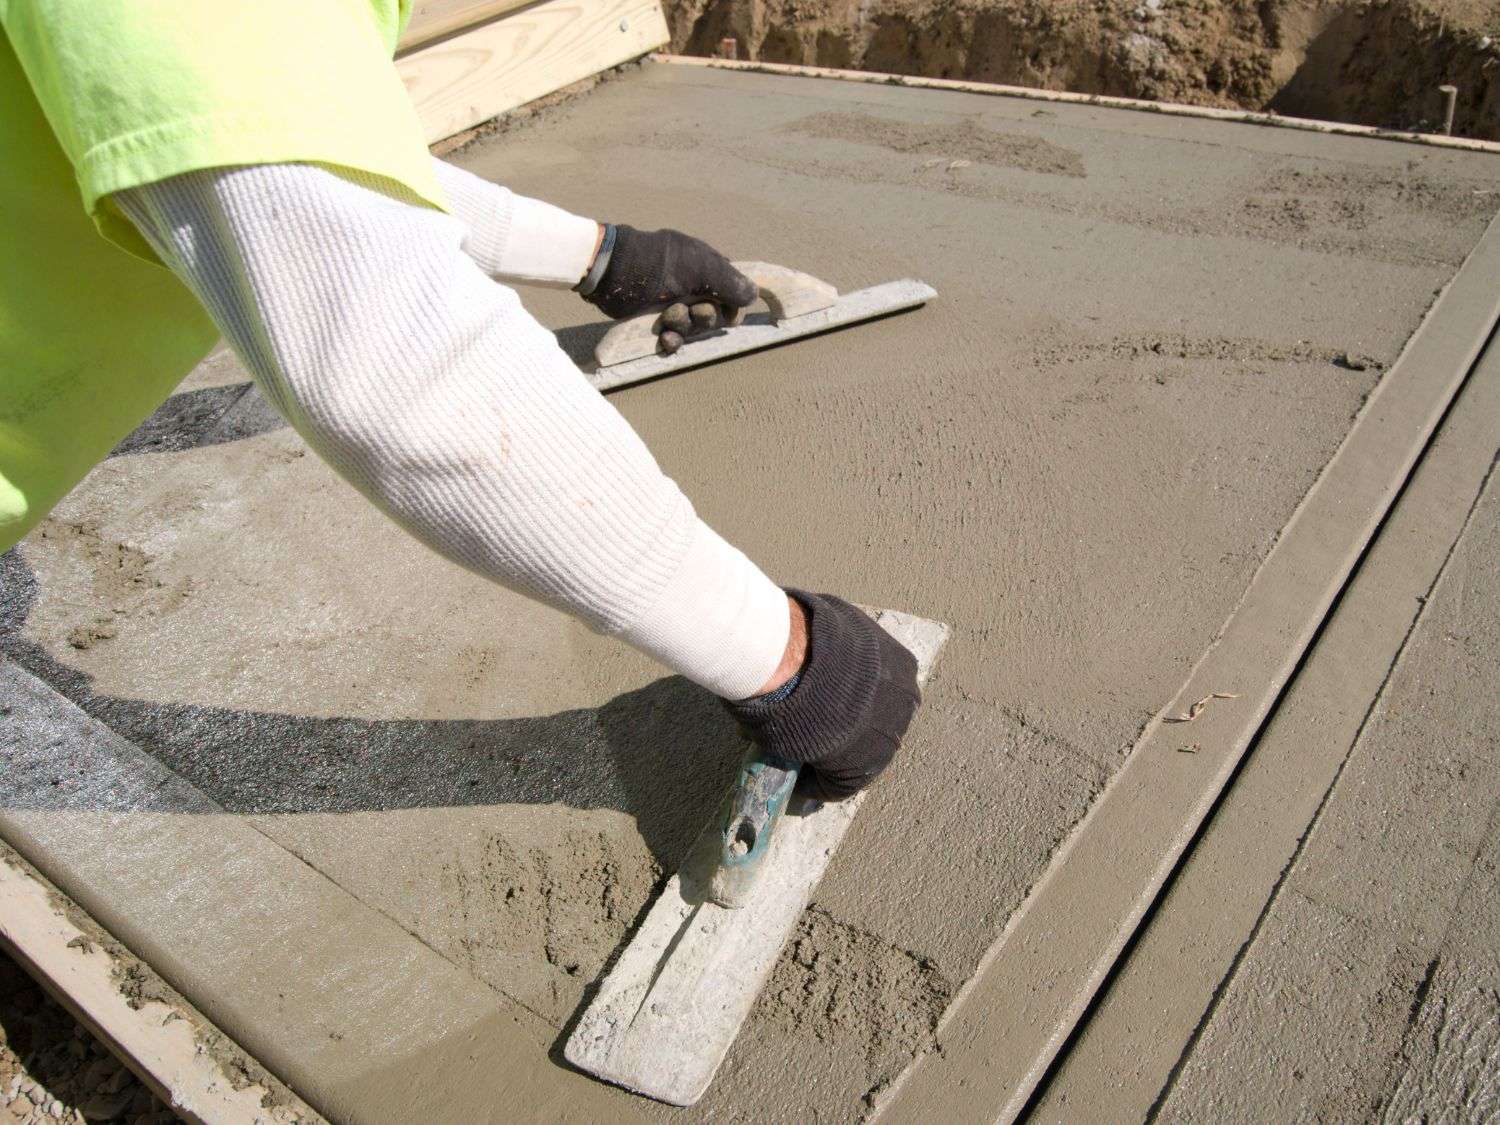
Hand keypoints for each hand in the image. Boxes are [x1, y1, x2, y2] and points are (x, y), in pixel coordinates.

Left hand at [582, 225, 756, 350]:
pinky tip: (666, 339)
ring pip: (694, 328)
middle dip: (704, 317)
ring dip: (685, 326)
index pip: (731, 293)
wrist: (614, 272)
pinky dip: (672, 341)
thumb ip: (730, 282)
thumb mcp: (701, 267)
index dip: (732, 307)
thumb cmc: (659, 263)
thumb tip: (754, 295)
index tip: (729, 314)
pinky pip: (675, 339)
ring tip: (668, 318)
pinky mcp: (656, 321)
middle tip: (691, 309)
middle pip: (714, 315)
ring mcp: (674, 304)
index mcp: (706, 268)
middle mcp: (692, 287)